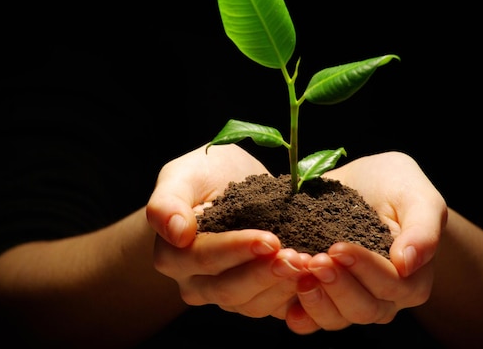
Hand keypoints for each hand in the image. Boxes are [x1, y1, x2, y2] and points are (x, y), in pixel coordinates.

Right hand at [146, 143, 308, 318]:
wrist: (226, 183)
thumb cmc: (202, 175)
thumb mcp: (182, 175)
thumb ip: (167, 202)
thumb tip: (176, 233)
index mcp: (174, 255)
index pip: (205, 258)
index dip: (238, 250)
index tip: (270, 240)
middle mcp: (196, 282)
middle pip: (229, 289)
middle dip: (266, 273)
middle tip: (299, 257)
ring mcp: (225, 294)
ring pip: (253, 304)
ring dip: (284, 287)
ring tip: (311, 265)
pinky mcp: (254, 298)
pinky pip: (273, 308)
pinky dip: (295, 295)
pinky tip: (314, 276)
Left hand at [286, 151, 446, 332]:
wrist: (360, 181)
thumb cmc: (395, 185)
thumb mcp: (417, 195)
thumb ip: (423, 228)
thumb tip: (408, 263)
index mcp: (411, 278)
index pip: (391, 285)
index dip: (365, 270)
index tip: (339, 247)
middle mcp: (383, 298)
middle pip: (363, 309)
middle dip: (337, 286)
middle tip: (315, 259)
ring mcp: (350, 300)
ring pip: (336, 319)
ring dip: (315, 298)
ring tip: (296, 270)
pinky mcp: (322, 296)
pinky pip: (310, 319)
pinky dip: (297, 308)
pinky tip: (285, 292)